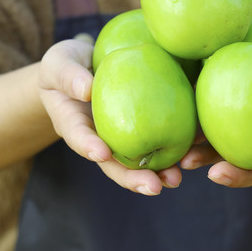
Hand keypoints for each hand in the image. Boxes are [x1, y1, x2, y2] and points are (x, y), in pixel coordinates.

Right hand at [38, 39, 181, 195]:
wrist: (84, 66)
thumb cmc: (66, 65)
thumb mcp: (59, 63)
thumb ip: (68, 75)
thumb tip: (85, 89)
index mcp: (73, 123)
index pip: (78, 137)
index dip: (88, 146)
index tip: (102, 153)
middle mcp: (97, 137)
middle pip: (112, 163)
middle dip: (132, 178)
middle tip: (153, 187)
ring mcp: (119, 136)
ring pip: (137, 159)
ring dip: (157, 173)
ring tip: (175, 180)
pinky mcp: (140, 126)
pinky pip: (157, 137)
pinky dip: (173, 147)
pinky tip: (191, 150)